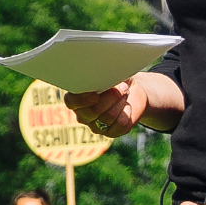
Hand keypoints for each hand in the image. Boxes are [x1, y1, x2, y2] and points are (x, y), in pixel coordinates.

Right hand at [67, 73, 182, 135]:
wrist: (134, 91)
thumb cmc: (117, 78)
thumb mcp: (111, 71)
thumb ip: (103, 73)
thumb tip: (104, 71)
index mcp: (76, 98)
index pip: (71, 102)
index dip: (82, 99)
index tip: (95, 94)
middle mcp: (83, 114)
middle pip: (93, 111)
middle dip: (110, 97)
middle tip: (122, 87)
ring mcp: (96, 126)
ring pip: (108, 117)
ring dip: (120, 101)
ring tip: (125, 91)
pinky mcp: (112, 132)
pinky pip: (120, 125)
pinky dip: (127, 111)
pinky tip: (127, 105)